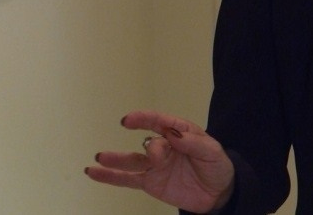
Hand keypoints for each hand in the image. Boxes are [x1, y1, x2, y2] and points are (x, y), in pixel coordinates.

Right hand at [85, 110, 234, 212]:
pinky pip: (127, 179)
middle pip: (150, 143)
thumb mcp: (212, 152)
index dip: (145, 118)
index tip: (129, 120)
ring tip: (100, 157)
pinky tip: (94, 173)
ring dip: (115, 159)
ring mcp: (155, 165)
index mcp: (180, 132)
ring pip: (131, 160)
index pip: (160, 122)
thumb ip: (193, 142)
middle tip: (155, 157)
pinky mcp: (150, 182)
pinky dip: (110, 177)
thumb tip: (173, 133)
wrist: (218, 194)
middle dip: (151, 149)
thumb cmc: (217, 167)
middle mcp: (164, 146)